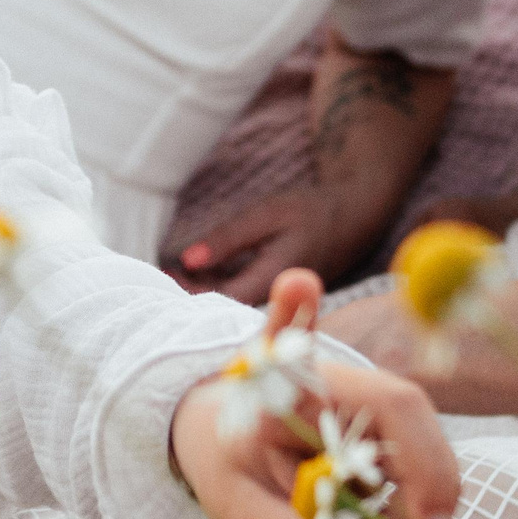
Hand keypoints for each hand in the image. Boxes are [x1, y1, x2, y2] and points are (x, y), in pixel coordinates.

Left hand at [167, 188, 360, 304]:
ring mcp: (279, 299)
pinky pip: (244, 296)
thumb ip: (228, 239)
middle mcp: (277, 299)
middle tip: (162, 275)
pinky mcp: (279, 294)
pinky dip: (221, 284)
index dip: (188, 293)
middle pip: (224, 308)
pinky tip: (203, 271)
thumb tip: (187, 259)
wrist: (355, 217)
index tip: (163, 277)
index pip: (219, 299)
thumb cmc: (311, 211)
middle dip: (191, 293)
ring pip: (233, 303)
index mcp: (273, 280)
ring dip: (205, 289)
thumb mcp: (266, 215)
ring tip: (175, 272)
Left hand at [171, 271, 459, 518]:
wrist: (208, 419)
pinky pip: (416, 462)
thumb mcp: (237, 504)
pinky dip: (405, 506)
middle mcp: (344, 379)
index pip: (378, 398)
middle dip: (428, 491)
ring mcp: (368, 398)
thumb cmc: (219, 457)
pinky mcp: (382, 425)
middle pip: (415, 424)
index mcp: (303, 383)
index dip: (420, 453)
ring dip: (410, 506)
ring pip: (423, 451)